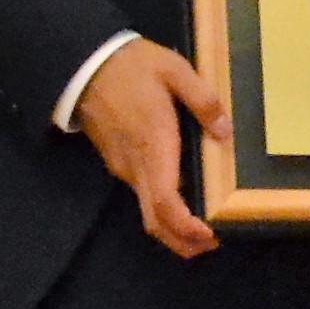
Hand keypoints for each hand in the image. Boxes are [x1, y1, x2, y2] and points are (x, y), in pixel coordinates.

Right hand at [76, 39, 225, 259]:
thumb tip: (224, 133)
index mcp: (153, 145)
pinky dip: (162, 211)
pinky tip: (183, 204)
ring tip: (202, 232)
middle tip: (212, 244)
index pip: (166, 202)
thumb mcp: (175, 70)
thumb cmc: (132, 66)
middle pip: (154, 220)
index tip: (209, 236)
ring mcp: (123, 167)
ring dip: (172, 229)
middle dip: (182, 241)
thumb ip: (203, 101)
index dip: (186, 227)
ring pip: (147, 212)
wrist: (85, 63)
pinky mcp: (118, 162)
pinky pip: (142, 196)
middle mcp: (135, 166)